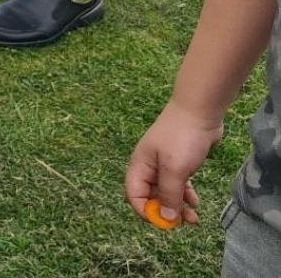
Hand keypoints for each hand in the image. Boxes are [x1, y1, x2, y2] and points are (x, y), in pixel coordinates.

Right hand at [124, 102, 219, 226]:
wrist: (199, 111)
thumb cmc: (182, 139)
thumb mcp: (175, 169)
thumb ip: (169, 194)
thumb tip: (166, 219)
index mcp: (140, 165)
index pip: (134, 194)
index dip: (146, 210)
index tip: (165, 222)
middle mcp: (149, 166)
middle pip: (151, 195)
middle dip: (165, 211)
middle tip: (183, 222)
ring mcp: (164, 164)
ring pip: (166, 192)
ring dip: (178, 206)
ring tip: (194, 217)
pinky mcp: (180, 162)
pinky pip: (178, 185)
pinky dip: (185, 195)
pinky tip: (195, 202)